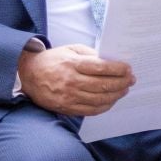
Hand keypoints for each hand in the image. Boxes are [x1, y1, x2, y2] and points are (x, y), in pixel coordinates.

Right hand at [18, 44, 132, 116]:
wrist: (29, 74)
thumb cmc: (53, 60)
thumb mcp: (71, 49)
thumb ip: (90, 54)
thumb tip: (112, 62)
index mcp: (72, 64)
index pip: (101, 67)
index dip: (118, 69)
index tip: (128, 69)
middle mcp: (71, 81)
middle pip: (103, 85)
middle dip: (121, 82)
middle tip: (131, 80)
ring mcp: (69, 96)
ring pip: (99, 99)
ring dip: (116, 95)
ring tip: (124, 89)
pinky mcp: (67, 107)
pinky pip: (91, 110)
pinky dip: (105, 106)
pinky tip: (111, 100)